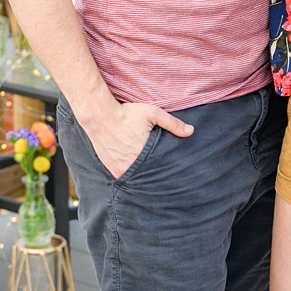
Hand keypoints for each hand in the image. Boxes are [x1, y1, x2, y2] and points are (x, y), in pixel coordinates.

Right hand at [79, 98, 193, 179]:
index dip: (167, 168)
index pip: (161, 167)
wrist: (100, 116)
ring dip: (144, 174)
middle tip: (165, 175)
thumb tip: (191, 131)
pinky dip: (131, 173)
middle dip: (157, 172)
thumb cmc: (127, 113)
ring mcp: (119, 168)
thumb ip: (172, 123)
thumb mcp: (152, 113)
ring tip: (151, 171)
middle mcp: (131, 164)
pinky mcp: (111, 168)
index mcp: (143, 154)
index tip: (174, 169)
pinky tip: (137, 169)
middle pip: (149, 174)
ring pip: (137, 177)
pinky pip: (125, 176)